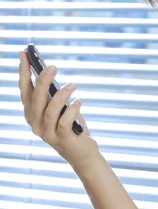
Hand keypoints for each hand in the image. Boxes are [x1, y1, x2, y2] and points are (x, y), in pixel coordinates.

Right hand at [19, 51, 99, 169]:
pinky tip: (79, 101)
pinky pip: (64, 123)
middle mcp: (36, 125)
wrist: (83, 154)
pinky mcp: (62, 140)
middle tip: (52, 66)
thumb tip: (50, 72)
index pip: (25, 91)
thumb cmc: (72, 126)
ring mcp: (47, 134)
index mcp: (32, 115)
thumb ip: (54, 95)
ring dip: (60, 96)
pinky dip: (72, 110)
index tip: (24, 55)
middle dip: (42, 81)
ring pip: (49, 111)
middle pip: (35, 100)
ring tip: (72, 84)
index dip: (23, 73)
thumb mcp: (61, 109)